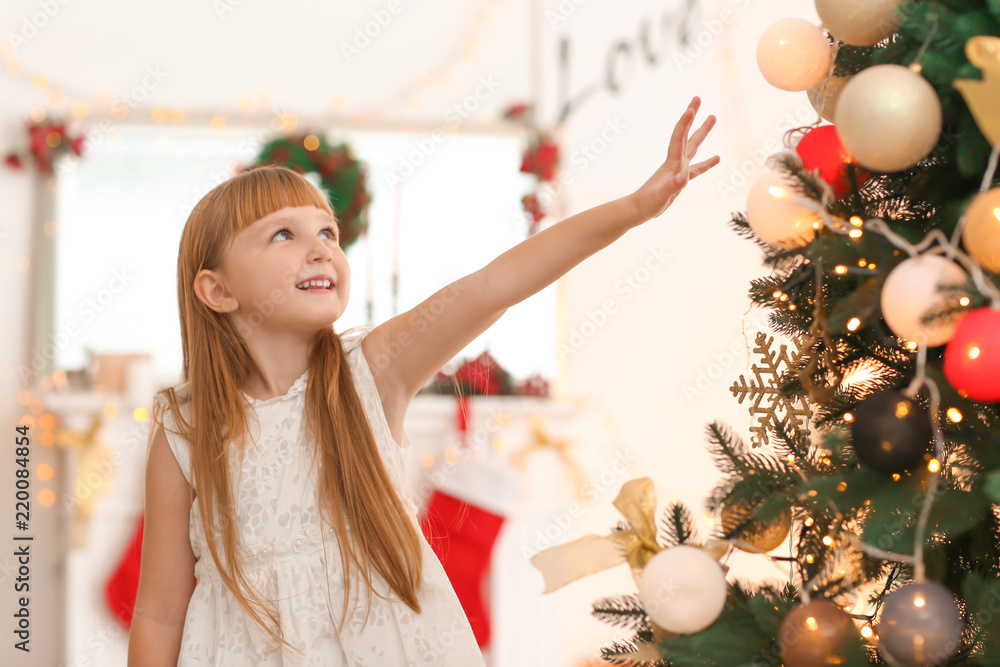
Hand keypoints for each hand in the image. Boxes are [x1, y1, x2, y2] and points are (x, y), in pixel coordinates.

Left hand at [630, 96, 719, 222]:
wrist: (639, 210)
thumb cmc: (648, 203)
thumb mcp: (661, 196)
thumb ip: (673, 186)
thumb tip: (684, 177)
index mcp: (672, 163)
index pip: (679, 138)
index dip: (685, 123)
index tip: (691, 107)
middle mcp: (675, 162)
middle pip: (686, 134)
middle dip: (692, 116)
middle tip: (698, 98)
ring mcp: (678, 169)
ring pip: (693, 146)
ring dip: (702, 132)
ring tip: (712, 117)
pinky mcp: (680, 180)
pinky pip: (697, 168)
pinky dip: (707, 163)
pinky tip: (716, 158)